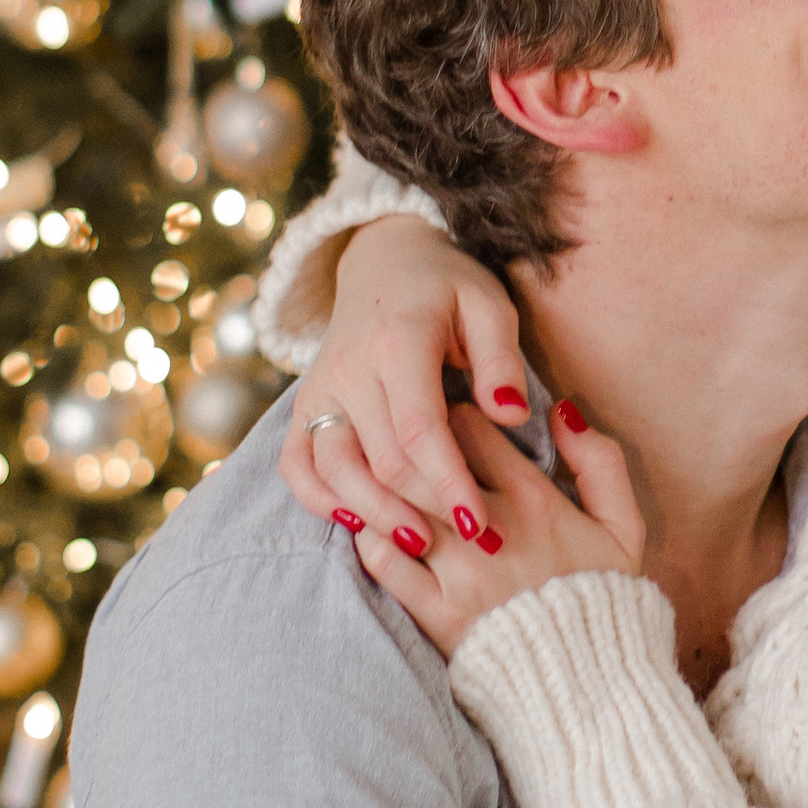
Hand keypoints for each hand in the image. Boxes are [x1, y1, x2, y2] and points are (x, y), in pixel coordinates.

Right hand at [277, 216, 527, 537]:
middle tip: (470, 546)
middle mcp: (349, 368)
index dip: (449, 484)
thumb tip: (511, 416)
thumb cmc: (449, 288)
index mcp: (399, 341)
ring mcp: (319, 388)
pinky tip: (357, 522)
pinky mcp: (304, 404)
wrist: (385, 261)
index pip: (420, 430)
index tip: (481, 526)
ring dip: (375, 514)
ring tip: (420, 545)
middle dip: (425, 509)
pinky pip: (296, 463)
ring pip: (335, 469)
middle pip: (381, 460)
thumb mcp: (489, 306)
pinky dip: (319, 498)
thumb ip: (501, 361)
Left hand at [315, 400, 644, 659]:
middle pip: (425, 457)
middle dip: (407, 441)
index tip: (448, 419)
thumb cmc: (603, 599)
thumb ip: (600, 461)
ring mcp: (458, 571)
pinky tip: (376, 530)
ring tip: (381, 481)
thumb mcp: (624, 527)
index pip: (470, 426)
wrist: (587, 686)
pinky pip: (382, 559)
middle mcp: (491, 528)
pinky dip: (370, 538)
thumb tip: (563, 409)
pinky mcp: (434, 611)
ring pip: (396, 503)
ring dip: (382, 486)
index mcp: (534, 499)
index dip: (453, 412)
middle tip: (402, 442)